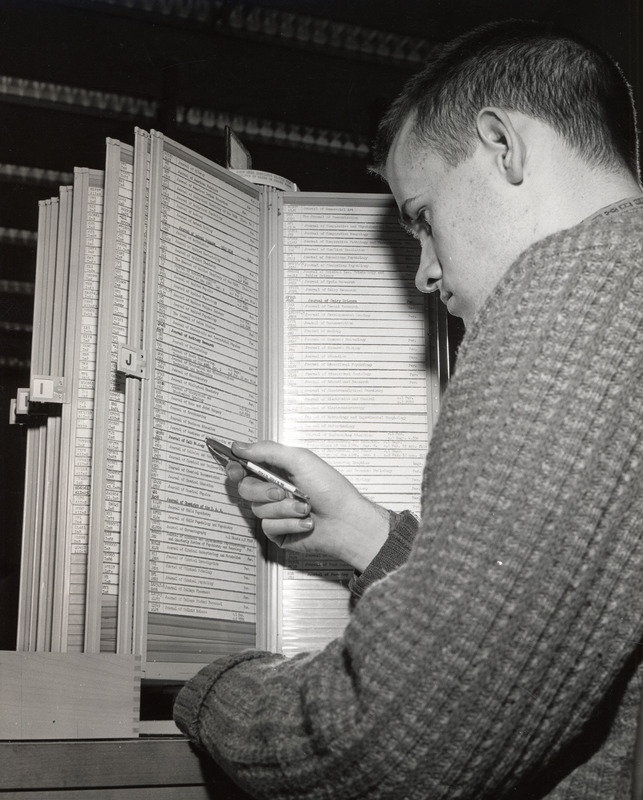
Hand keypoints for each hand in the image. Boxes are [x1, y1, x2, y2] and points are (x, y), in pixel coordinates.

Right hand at [226, 441, 388, 571]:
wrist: (346, 521)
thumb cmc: (330, 489)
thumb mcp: (300, 460)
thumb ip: (267, 451)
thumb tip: (240, 446)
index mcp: (278, 469)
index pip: (245, 466)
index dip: (235, 467)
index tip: (235, 469)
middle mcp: (274, 490)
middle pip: (245, 488)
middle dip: (263, 491)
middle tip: (282, 491)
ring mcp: (275, 512)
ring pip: (257, 509)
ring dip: (284, 508)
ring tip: (304, 507)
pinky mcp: (278, 532)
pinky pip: (268, 527)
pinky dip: (289, 523)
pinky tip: (304, 522)